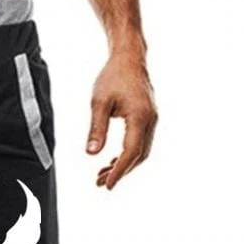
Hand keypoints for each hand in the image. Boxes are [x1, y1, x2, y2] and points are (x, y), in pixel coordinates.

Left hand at [87, 53, 157, 189]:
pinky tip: (112, 161)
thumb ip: (96, 129)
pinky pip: (141, 143)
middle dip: (120, 172)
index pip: (130, 152)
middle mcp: (150, 120)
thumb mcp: (99, 103)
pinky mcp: (149, 118)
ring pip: (141, 151)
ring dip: (124, 166)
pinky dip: (128, 155)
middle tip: (100, 183)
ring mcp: (152, 119)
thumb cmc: (113, 77)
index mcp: (139, 117)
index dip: (119, 171)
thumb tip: (91, 154)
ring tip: (102, 175)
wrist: (129, 58)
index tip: (107, 185)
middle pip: (138, 156)